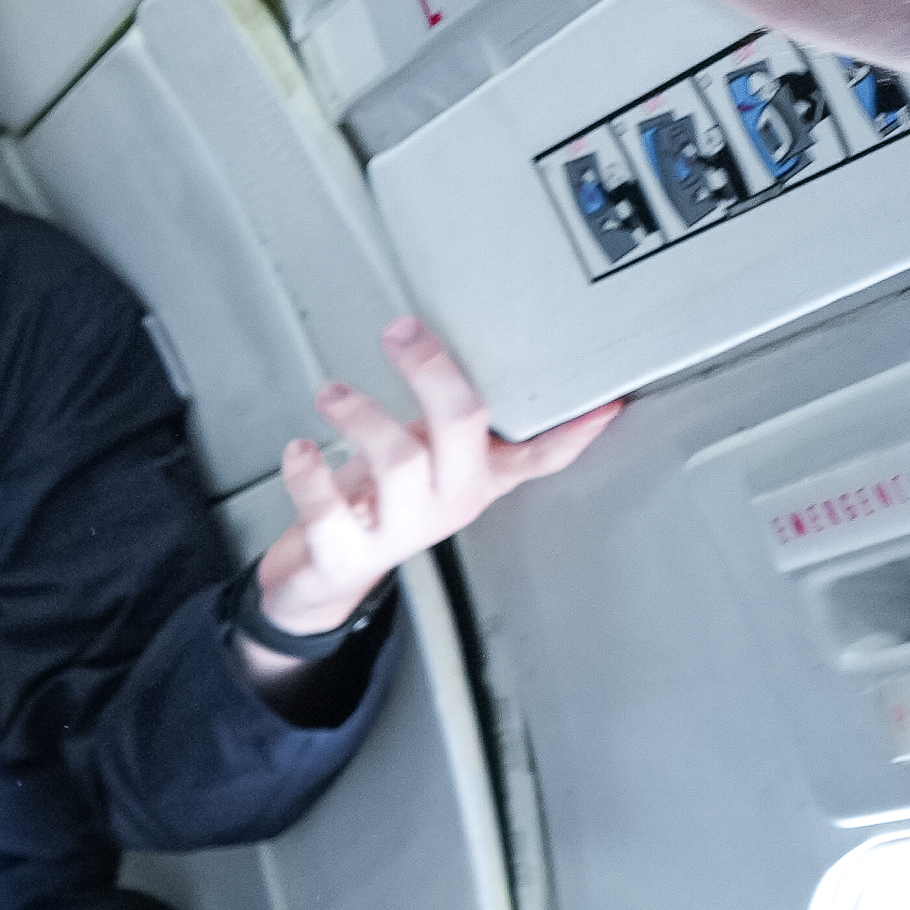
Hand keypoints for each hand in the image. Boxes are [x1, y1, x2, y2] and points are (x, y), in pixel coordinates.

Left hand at [250, 314, 617, 636]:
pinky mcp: (343, 555)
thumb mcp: (430, 459)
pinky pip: (328, 509)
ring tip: (331, 394)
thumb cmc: (379, 501)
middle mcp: (447, 503)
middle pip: (461, 428)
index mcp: (476, 477)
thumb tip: (494, 352)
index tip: (609, 400)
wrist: (323, 577)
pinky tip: (300, 449)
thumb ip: (459, 420)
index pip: (540, 456)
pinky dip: (309, 473)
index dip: (574, 431)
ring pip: (399, 462)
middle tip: (399, 332)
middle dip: (433, 372)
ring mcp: (399, 531)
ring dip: (361, 415)